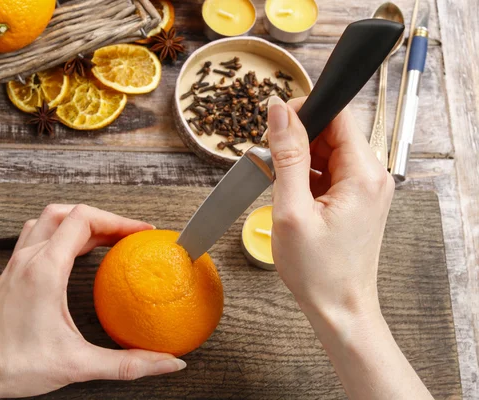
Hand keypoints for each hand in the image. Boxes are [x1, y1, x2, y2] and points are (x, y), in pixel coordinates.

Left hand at [0, 205, 184, 399]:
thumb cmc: (10, 365)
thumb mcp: (77, 365)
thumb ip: (127, 364)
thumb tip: (168, 363)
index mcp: (45, 270)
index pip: (84, 220)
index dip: (118, 220)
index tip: (141, 231)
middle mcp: (29, 257)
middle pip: (70, 213)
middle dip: (104, 218)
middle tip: (128, 234)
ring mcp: (17, 262)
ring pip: (50, 219)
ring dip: (80, 221)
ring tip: (106, 237)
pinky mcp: (12, 272)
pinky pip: (38, 234)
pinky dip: (61, 233)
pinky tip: (73, 252)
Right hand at [267, 96, 392, 318]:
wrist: (338, 308)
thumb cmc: (317, 270)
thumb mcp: (292, 209)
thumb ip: (286, 155)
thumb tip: (279, 109)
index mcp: (364, 173)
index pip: (338, 114)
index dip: (305, 111)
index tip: (275, 128)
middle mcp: (372, 175)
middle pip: (332, 132)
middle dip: (298, 141)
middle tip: (274, 167)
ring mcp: (366, 187)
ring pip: (327, 151)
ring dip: (300, 161)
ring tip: (284, 191)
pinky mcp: (356, 198)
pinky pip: (329, 171)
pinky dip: (307, 177)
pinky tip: (294, 198)